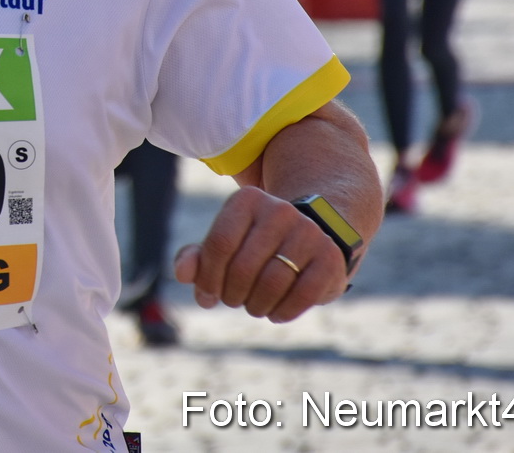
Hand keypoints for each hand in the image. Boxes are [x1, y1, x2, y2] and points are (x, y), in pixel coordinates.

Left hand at [173, 186, 346, 321]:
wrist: (312, 236)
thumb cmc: (255, 245)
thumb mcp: (225, 244)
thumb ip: (196, 257)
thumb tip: (182, 274)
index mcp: (247, 200)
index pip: (219, 244)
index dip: (208, 278)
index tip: (206, 297)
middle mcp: (279, 210)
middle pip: (243, 267)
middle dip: (232, 295)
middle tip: (233, 301)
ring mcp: (308, 232)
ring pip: (271, 283)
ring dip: (256, 306)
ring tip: (253, 307)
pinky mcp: (330, 257)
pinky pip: (302, 295)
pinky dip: (283, 312)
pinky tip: (275, 313)